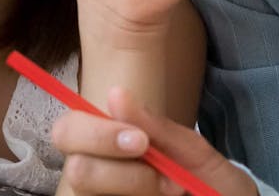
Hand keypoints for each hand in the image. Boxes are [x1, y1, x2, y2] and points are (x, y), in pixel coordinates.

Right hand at [54, 88, 257, 195]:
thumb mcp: (194, 153)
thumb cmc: (210, 182)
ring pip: (89, 194)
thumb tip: (115, 94)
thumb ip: (157, 128)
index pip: (68, 130)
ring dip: (138, 190)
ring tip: (174, 192)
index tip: (141, 141)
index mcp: (108, 147)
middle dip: (124, 173)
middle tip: (169, 179)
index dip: (96, 134)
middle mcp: (97, 176)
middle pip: (76, 170)